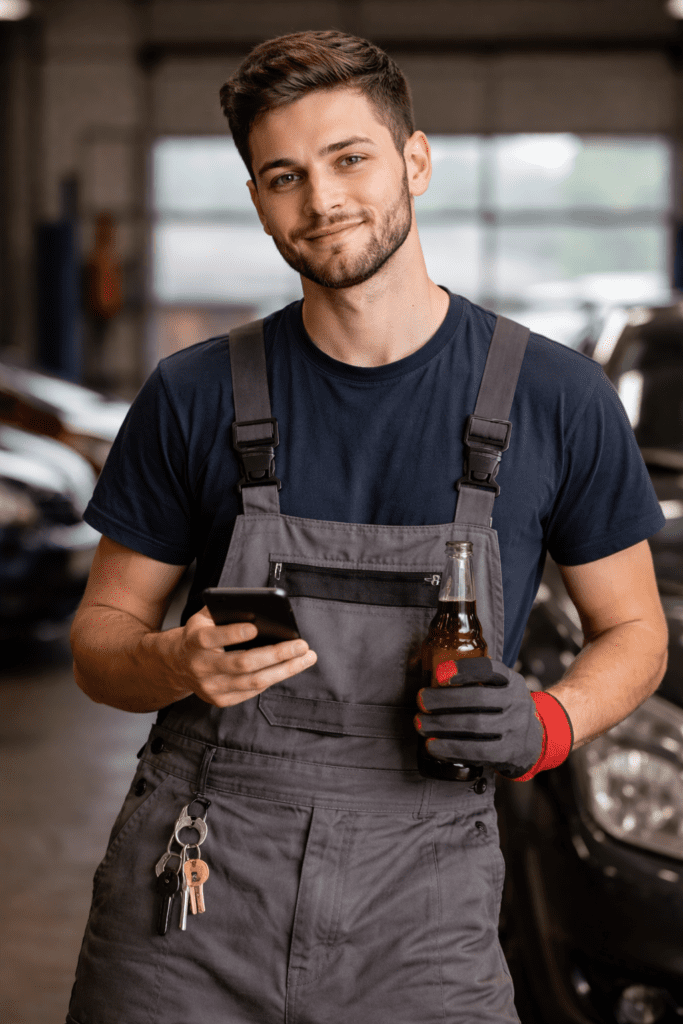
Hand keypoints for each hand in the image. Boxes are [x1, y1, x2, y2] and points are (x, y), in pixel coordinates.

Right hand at [155, 606, 317, 708]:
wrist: (178, 665)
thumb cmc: (201, 633)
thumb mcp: (205, 616)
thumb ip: (226, 609)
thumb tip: (259, 607)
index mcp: (194, 641)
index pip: (212, 638)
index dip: (233, 634)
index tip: (256, 627)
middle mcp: (201, 667)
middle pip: (243, 664)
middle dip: (276, 654)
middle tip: (302, 644)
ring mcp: (210, 687)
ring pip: (254, 681)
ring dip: (285, 670)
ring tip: (306, 658)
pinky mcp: (220, 700)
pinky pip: (253, 691)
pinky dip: (273, 678)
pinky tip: (289, 667)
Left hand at [414, 658, 543, 778]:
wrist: (532, 742)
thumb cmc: (503, 710)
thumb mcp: (499, 689)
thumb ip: (475, 682)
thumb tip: (432, 677)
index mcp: (513, 680)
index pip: (490, 669)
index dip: (465, 669)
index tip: (439, 673)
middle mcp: (517, 701)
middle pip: (478, 697)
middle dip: (444, 699)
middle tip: (421, 700)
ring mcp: (516, 728)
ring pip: (475, 724)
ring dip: (442, 724)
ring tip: (420, 723)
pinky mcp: (509, 752)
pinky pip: (476, 750)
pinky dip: (450, 747)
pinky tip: (433, 745)